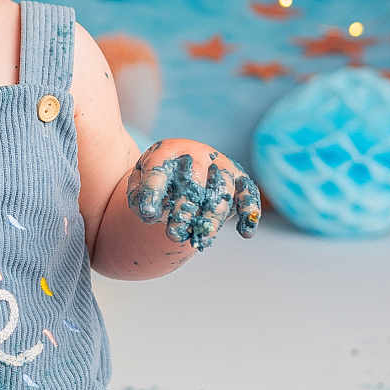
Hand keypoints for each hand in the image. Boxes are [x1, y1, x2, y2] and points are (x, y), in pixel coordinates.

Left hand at [126, 139, 261, 251]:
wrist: (182, 168)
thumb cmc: (157, 181)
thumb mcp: (139, 184)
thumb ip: (139, 198)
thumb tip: (150, 213)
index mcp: (167, 151)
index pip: (159, 171)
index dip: (153, 192)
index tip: (148, 215)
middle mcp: (196, 154)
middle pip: (194, 181)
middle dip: (184, 210)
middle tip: (174, 235)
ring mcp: (220, 164)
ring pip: (222, 190)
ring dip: (213, 216)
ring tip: (202, 238)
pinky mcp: (239, 178)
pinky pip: (248, 193)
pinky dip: (250, 211)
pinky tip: (245, 233)